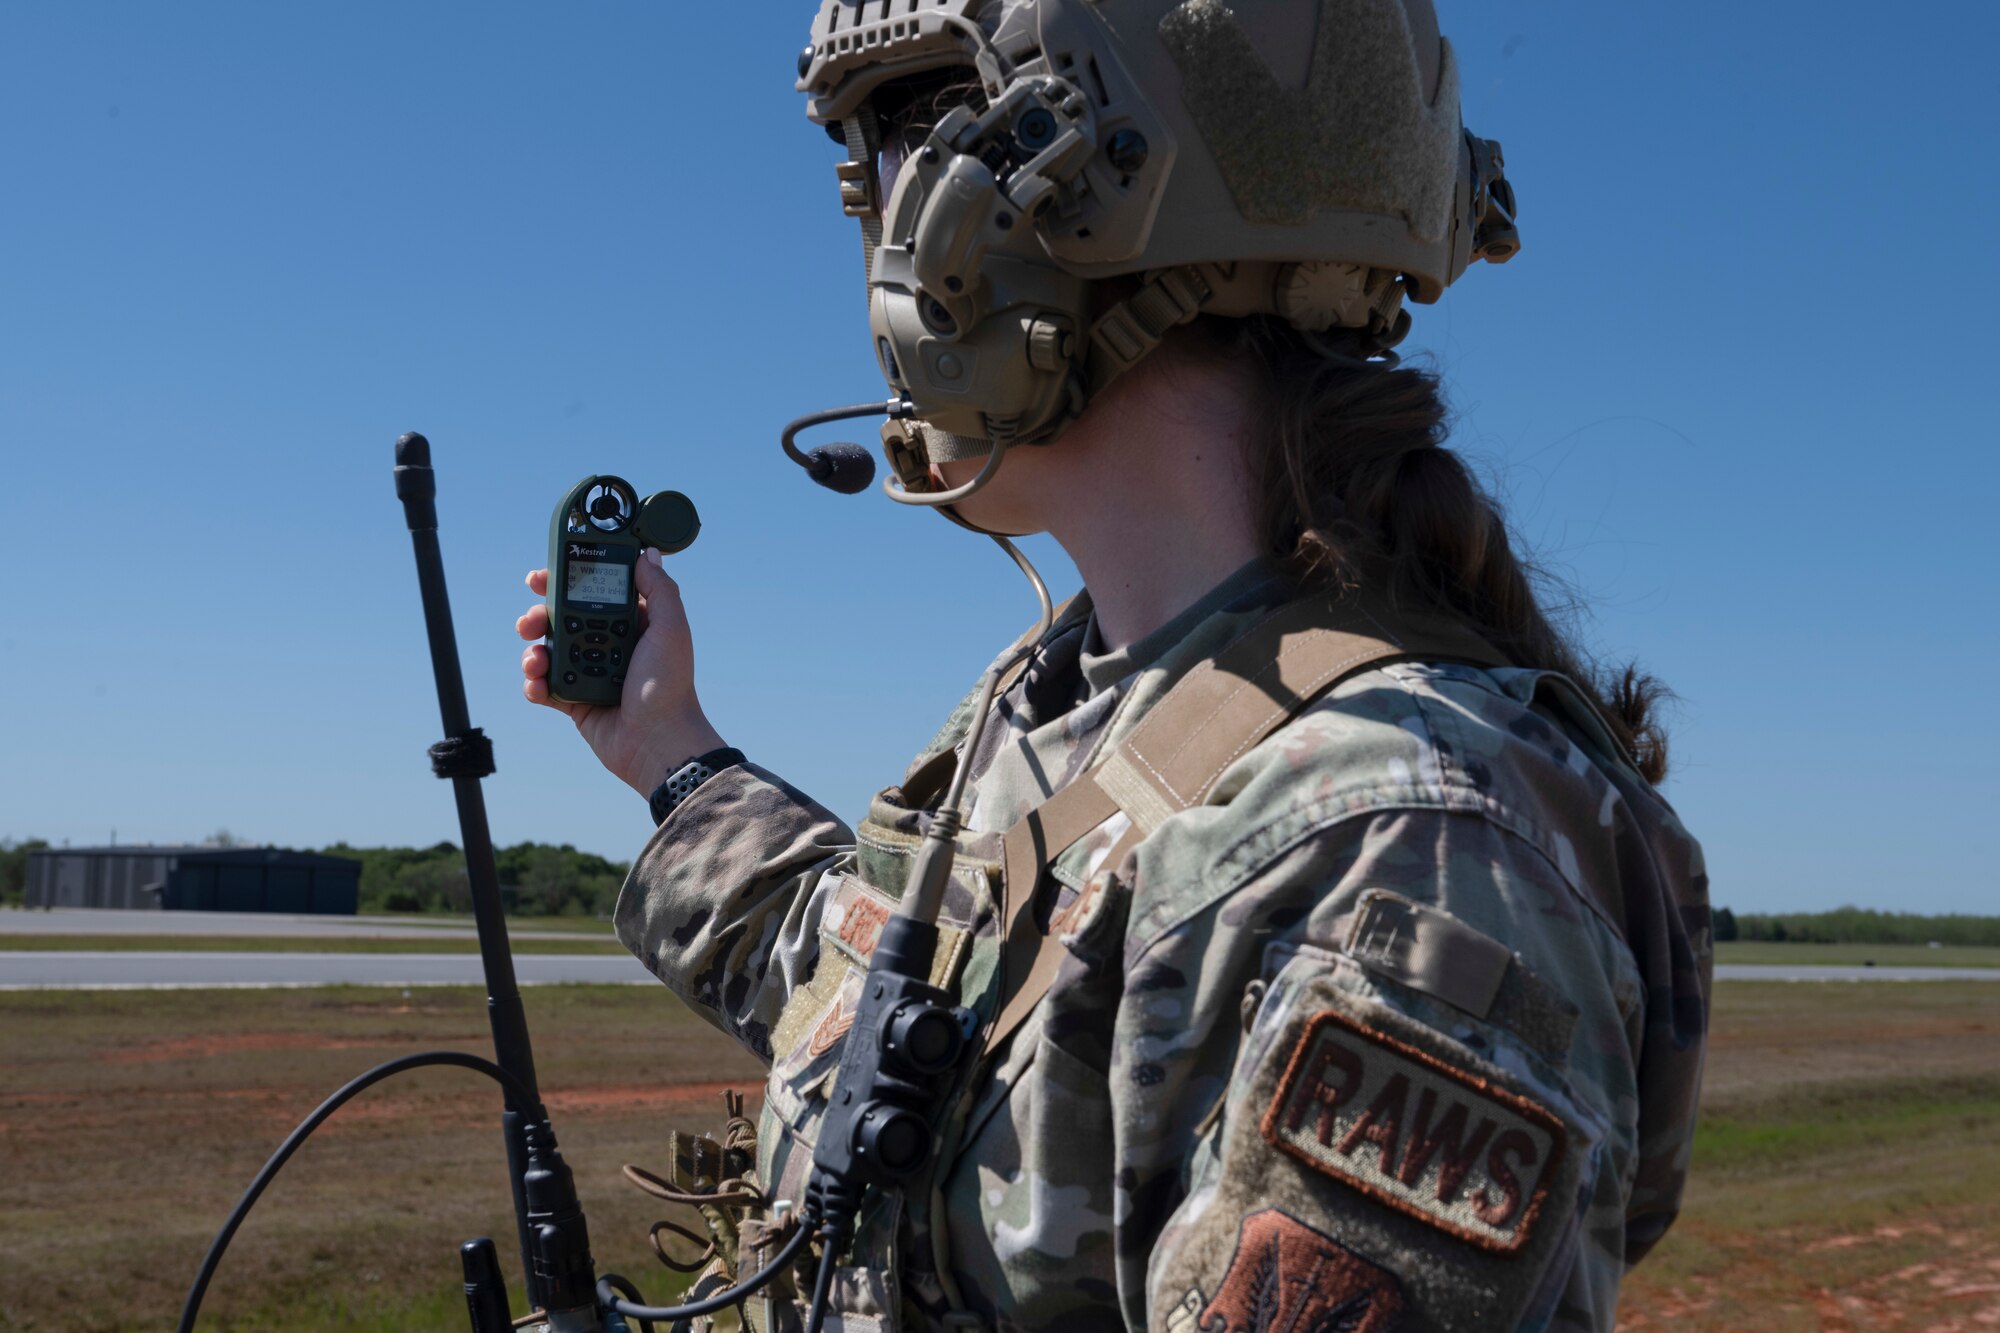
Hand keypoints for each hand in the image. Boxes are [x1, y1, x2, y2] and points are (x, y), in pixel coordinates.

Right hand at [516, 554, 726, 796]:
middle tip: (530, 621)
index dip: (566, 581)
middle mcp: (608, 644)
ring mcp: (589, 672)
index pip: (592, 592)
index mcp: (630, 623)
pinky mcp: (575, 701)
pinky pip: (543, 686)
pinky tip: (538, 684)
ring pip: (547, 651)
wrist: (658, 742)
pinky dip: (534, 684)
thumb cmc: (668, 685)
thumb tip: (647, 554)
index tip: (541, 575)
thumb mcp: (670, 629)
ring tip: (535, 660)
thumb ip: (658, 589)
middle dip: (538, 616)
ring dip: (533, 652)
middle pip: (561, 619)